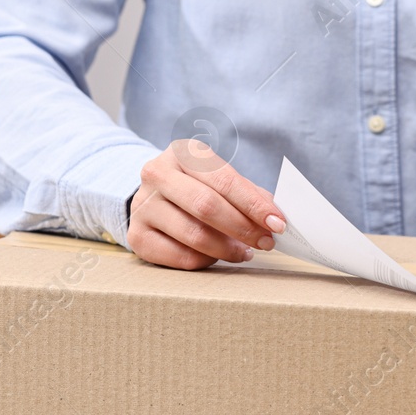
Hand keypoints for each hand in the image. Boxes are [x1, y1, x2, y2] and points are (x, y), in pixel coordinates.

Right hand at [127, 140, 284, 268]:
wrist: (154, 197)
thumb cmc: (197, 187)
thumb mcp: (220, 179)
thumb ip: (248, 194)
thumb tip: (276, 217)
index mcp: (183, 153)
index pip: (224, 181)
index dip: (254, 205)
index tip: (278, 224)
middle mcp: (158, 174)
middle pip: (206, 206)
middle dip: (243, 228)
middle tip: (266, 242)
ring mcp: (143, 205)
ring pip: (194, 234)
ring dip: (227, 249)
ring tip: (244, 252)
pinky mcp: (137, 236)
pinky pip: (180, 256)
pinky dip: (207, 261)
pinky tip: (218, 257)